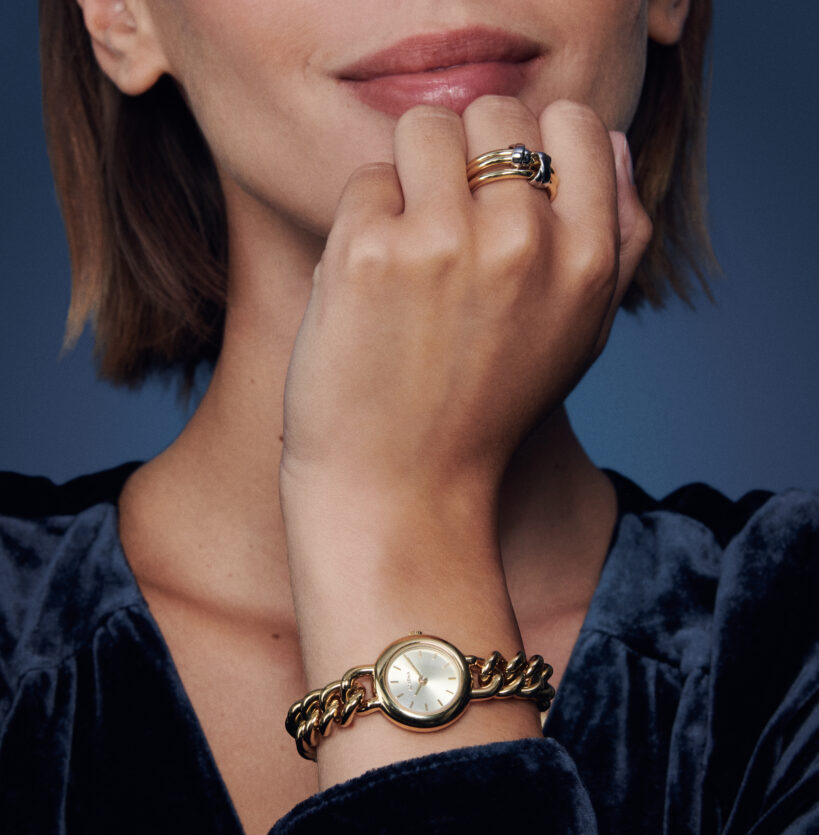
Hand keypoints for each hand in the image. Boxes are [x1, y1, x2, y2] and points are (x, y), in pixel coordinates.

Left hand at [278, 97, 651, 776]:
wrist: (402, 489)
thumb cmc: (486, 412)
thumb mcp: (577, 336)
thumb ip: (613, 238)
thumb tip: (605, 140)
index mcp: (587, 260)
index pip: (573, 121)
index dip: (531, 146)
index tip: (501, 195)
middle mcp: (524, 242)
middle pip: (494, 111)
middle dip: (465, 156)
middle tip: (446, 228)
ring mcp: (445, 244)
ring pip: (423, 129)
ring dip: (408, 179)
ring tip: (406, 254)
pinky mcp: (369, 255)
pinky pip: (366, 182)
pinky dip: (361, 223)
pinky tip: (369, 287)